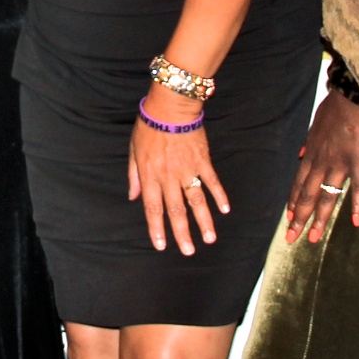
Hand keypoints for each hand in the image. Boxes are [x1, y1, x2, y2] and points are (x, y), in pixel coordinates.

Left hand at [127, 87, 229, 254]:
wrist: (170, 107)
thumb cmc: (148, 126)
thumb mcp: (133, 150)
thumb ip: (133, 176)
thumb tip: (133, 197)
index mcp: (150, 176)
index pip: (153, 208)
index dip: (157, 229)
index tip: (161, 246)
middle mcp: (169, 177)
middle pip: (176, 211)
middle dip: (182, 233)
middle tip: (189, 252)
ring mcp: (187, 170)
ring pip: (196, 201)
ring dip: (204, 221)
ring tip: (210, 239)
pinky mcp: (203, 161)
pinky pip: (212, 182)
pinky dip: (219, 196)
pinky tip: (225, 210)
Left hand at [288, 91, 358, 240]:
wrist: (351, 96)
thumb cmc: (335, 109)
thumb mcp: (314, 126)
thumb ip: (308, 143)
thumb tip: (300, 153)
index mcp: (311, 153)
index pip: (298, 183)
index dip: (293, 202)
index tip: (288, 218)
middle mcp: (321, 161)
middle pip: (307, 194)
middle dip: (299, 218)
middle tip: (292, 239)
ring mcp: (339, 162)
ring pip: (326, 195)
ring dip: (320, 218)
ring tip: (315, 238)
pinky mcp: (357, 160)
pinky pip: (357, 186)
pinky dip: (357, 204)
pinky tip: (357, 221)